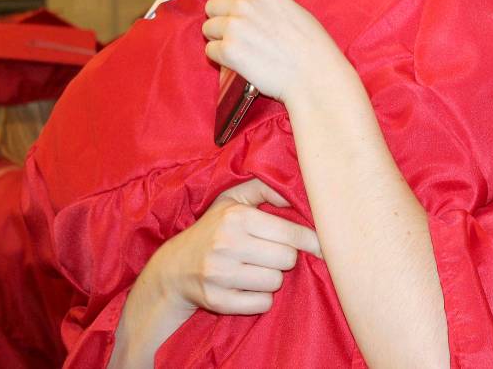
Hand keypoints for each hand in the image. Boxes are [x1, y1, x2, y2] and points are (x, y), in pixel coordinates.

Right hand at [144, 178, 319, 315]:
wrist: (173, 269)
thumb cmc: (214, 229)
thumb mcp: (233, 200)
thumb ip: (265, 188)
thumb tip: (297, 193)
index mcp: (237, 217)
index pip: (291, 234)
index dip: (310, 240)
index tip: (319, 244)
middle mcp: (227, 244)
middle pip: (288, 259)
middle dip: (285, 257)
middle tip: (271, 254)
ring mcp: (220, 275)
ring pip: (276, 282)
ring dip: (272, 278)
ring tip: (256, 269)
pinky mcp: (217, 301)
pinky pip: (262, 304)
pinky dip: (261, 298)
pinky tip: (248, 287)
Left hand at [203, 0, 350, 103]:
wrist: (314, 75)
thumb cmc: (312, 47)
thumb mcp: (294, 10)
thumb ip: (268, 5)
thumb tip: (254, 9)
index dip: (239, 8)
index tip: (247, 19)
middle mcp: (244, 3)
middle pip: (214, 7)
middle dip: (222, 20)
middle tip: (237, 36)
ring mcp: (234, 26)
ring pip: (208, 29)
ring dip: (220, 40)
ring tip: (239, 52)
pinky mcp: (228, 50)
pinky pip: (210, 51)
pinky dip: (221, 59)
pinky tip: (238, 64)